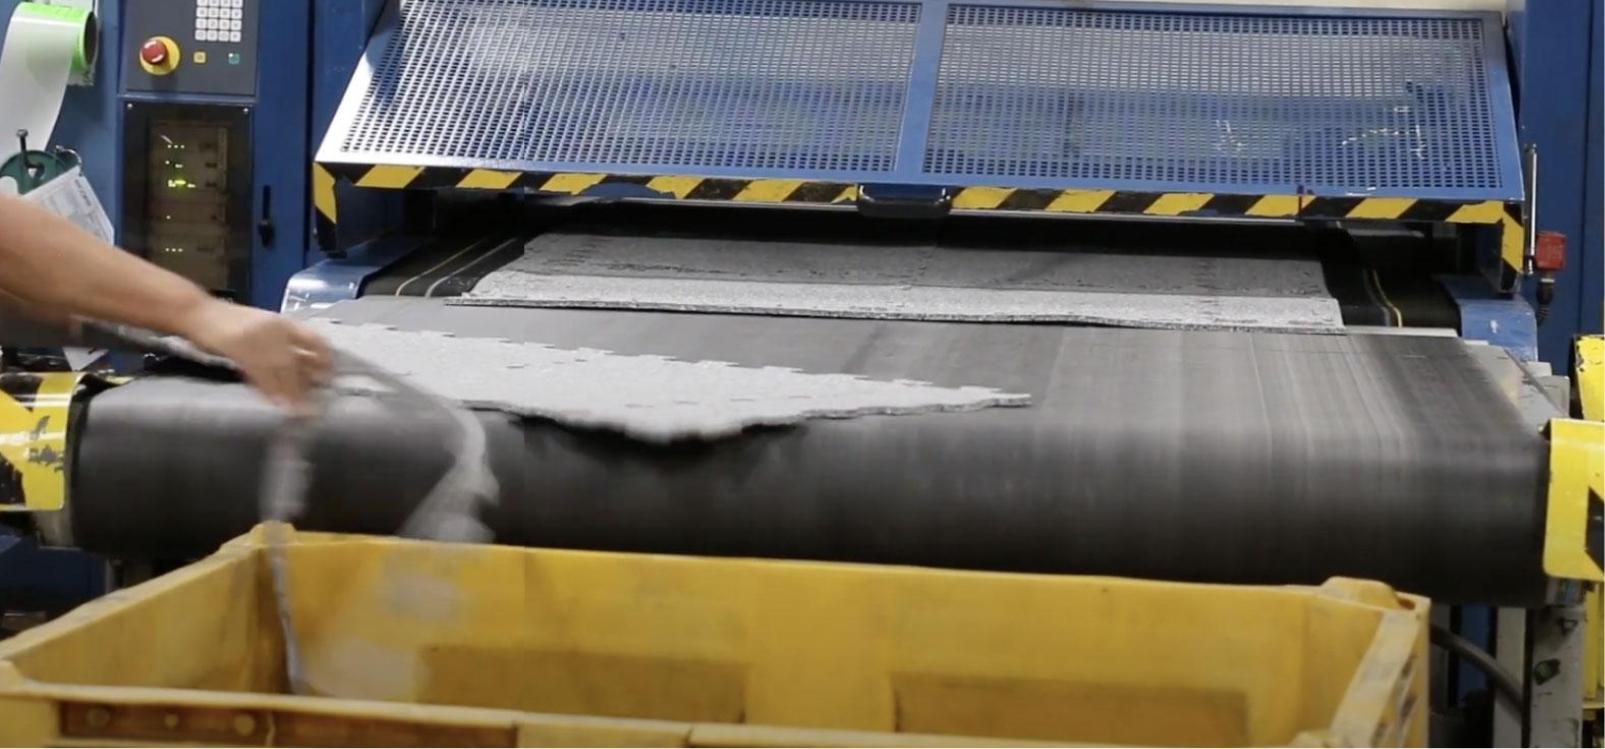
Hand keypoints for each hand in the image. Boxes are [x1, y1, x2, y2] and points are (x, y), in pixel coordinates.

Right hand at [179, 299, 332, 410]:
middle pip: (297, 361)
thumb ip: (283, 349)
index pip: (314, 339)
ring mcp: (257, 338)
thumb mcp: (263, 329)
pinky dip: (268, 390)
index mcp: (283, 322)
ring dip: (290, 392)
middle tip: (314, 404)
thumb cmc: (232, 323)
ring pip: (281, 369)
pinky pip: (259, 374)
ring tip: (299, 411)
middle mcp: (275, 329)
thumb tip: (303, 374)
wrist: (199, 313)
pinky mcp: (239, 350)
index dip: (325, 359)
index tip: (329, 377)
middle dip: (306, 384)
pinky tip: (276, 403)